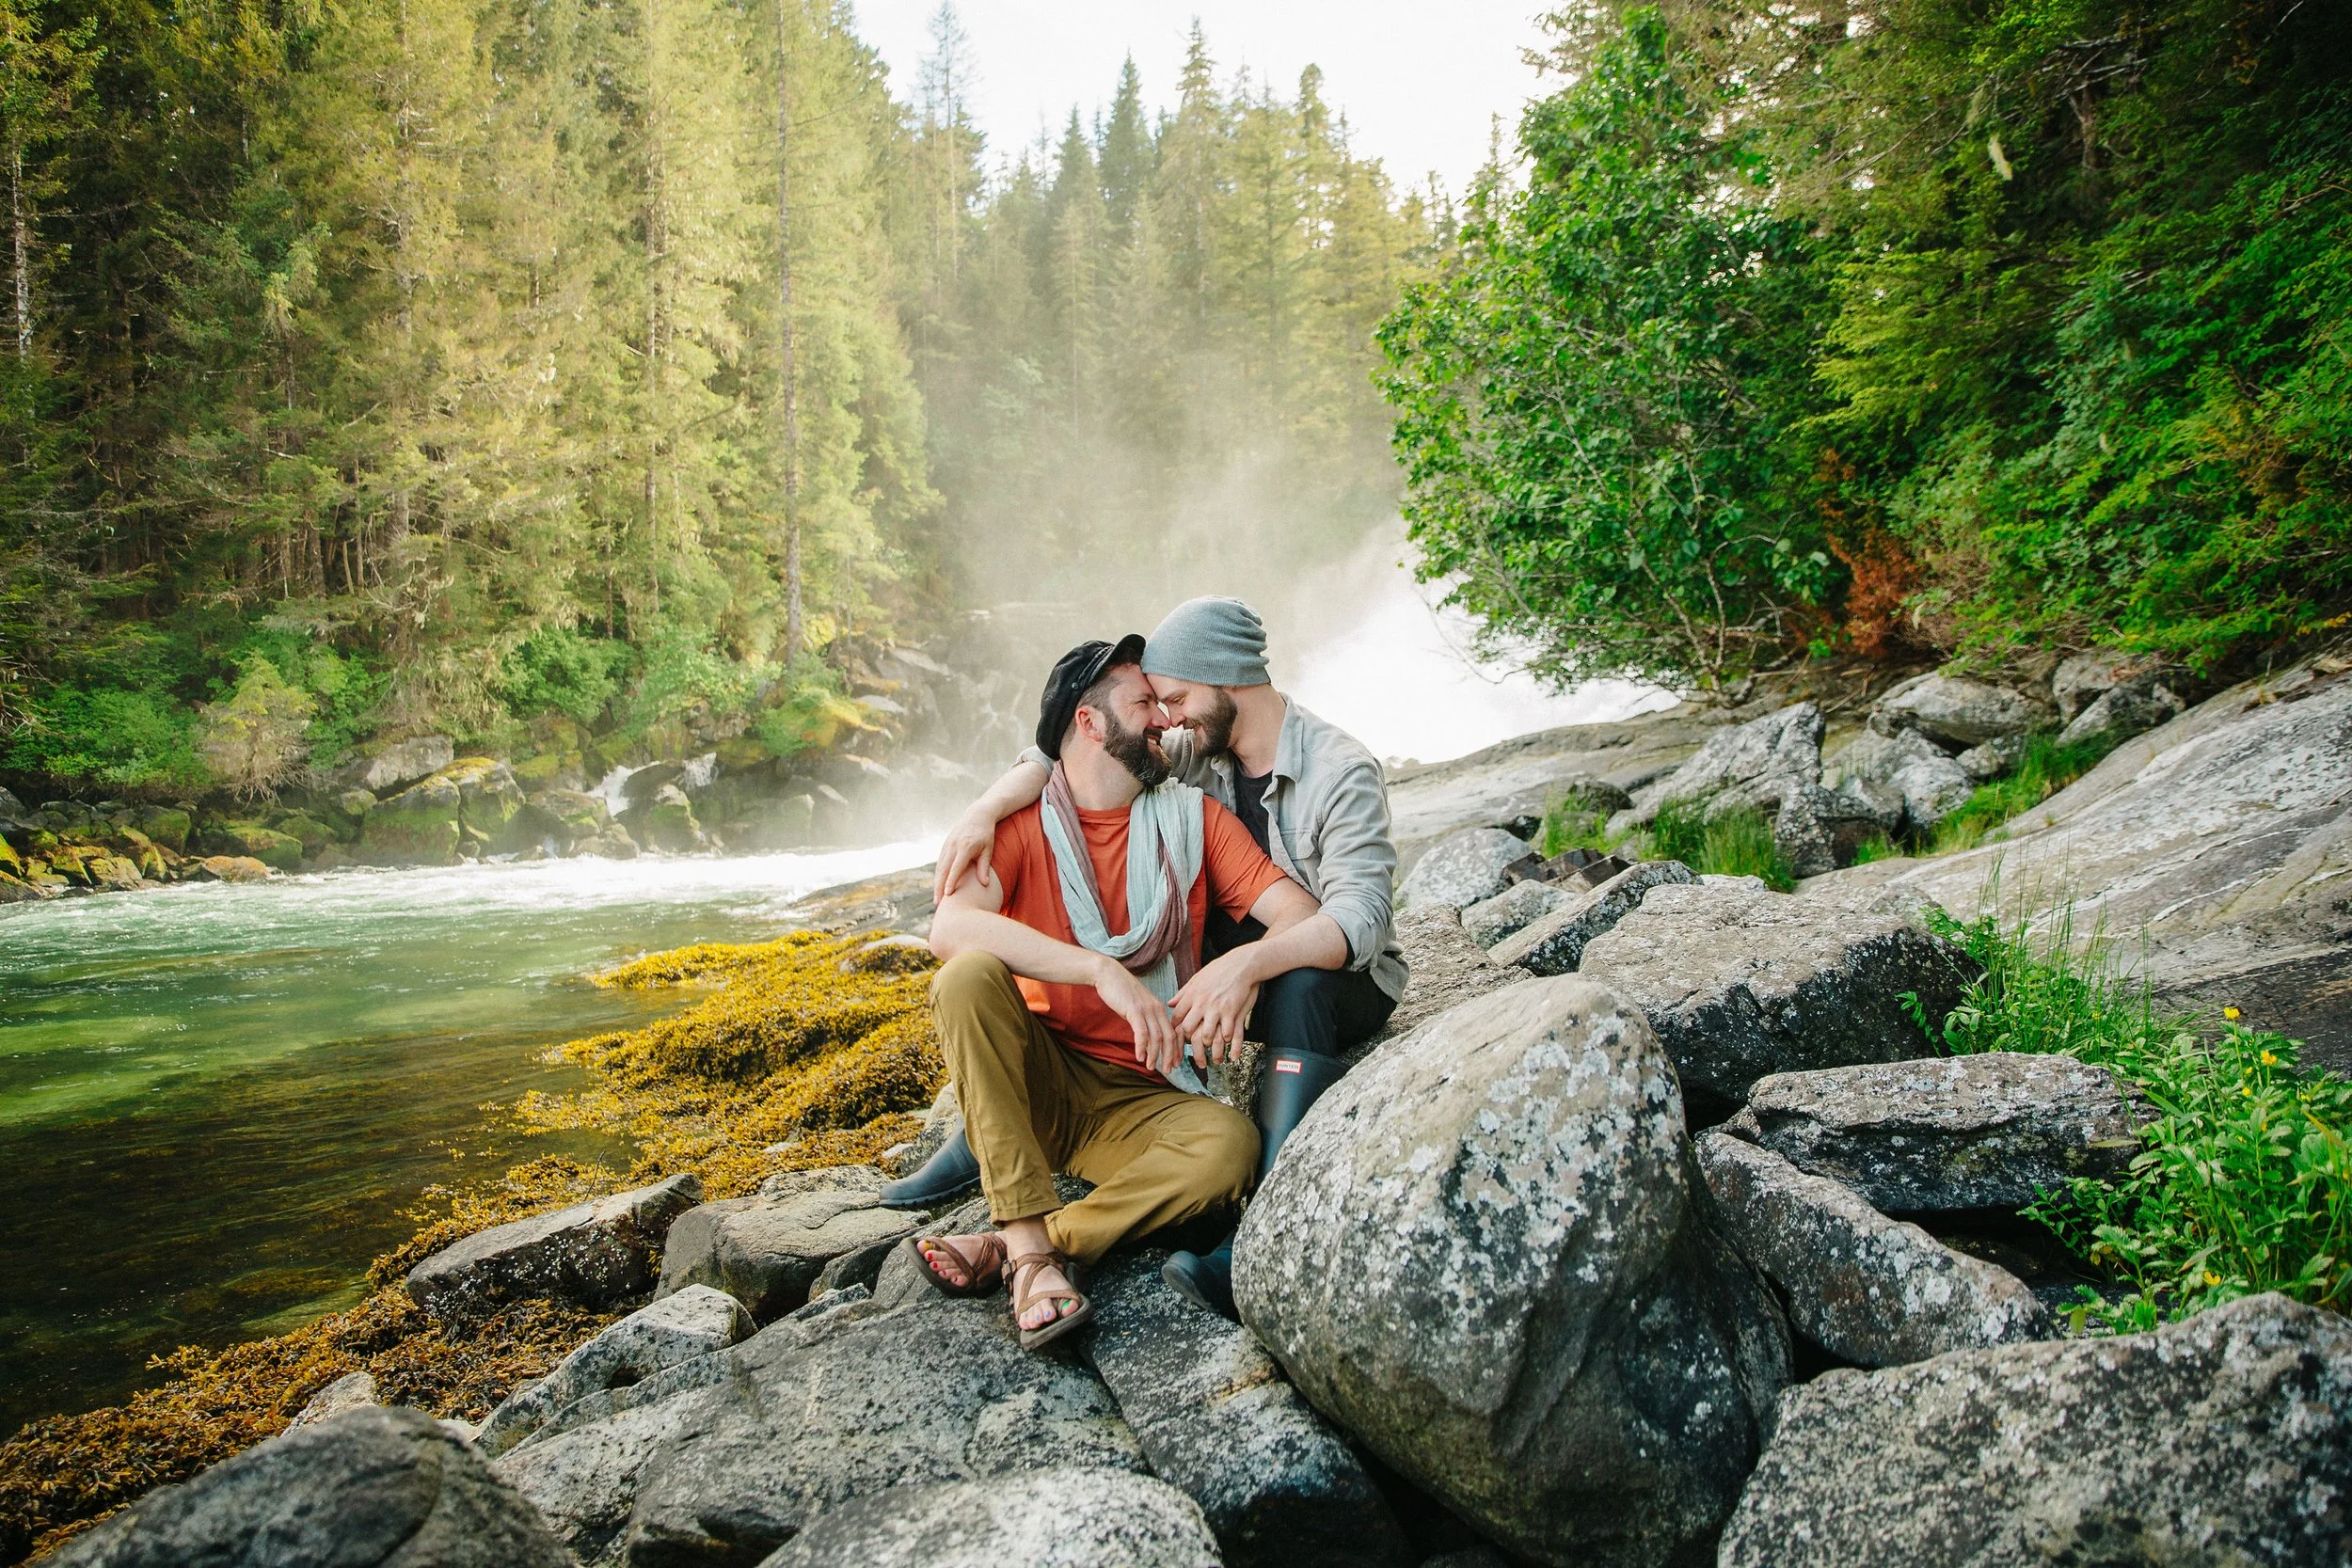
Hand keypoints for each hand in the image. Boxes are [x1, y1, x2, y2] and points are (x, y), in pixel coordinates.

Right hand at [933, 807, 998, 903]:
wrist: (977, 815)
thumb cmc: (986, 834)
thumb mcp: (988, 849)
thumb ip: (984, 867)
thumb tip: (985, 885)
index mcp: (965, 847)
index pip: (956, 867)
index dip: (951, 881)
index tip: (947, 894)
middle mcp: (953, 846)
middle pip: (943, 870)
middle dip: (939, 887)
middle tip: (938, 903)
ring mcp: (947, 845)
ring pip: (939, 868)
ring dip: (937, 883)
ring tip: (937, 899)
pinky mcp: (945, 846)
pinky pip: (940, 863)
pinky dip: (938, 876)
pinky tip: (938, 887)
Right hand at [1095, 959, 1182, 1076]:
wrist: (1109, 974)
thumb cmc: (1121, 992)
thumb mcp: (1137, 1007)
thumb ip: (1145, 1020)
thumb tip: (1147, 1038)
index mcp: (1159, 1009)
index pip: (1173, 1032)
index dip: (1176, 1049)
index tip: (1175, 1063)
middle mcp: (1156, 1009)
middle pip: (1169, 1036)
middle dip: (1170, 1055)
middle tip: (1168, 1070)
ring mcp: (1146, 1009)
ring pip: (1157, 1037)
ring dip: (1155, 1054)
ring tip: (1151, 1067)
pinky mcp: (1134, 1010)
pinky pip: (1141, 1032)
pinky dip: (1142, 1047)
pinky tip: (1139, 1057)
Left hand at [1171, 951, 1259, 1064]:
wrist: (1241, 965)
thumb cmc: (1218, 971)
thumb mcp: (1197, 978)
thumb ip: (1183, 993)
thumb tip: (1169, 1003)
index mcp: (1192, 995)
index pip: (1177, 1017)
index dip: (1176, 1030)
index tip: (1179, 1036)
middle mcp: (1202, 1003)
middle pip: (1189, 1029)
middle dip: (1190, 1042)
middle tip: (1194, 1049)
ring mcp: (1217, 1009)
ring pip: (1207, 1035)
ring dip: (1209, 1045)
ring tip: (1213, 1051)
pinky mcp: (1232, 1012)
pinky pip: (1228, 1034)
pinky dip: (1230, 1044)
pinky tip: (1232, 1052)